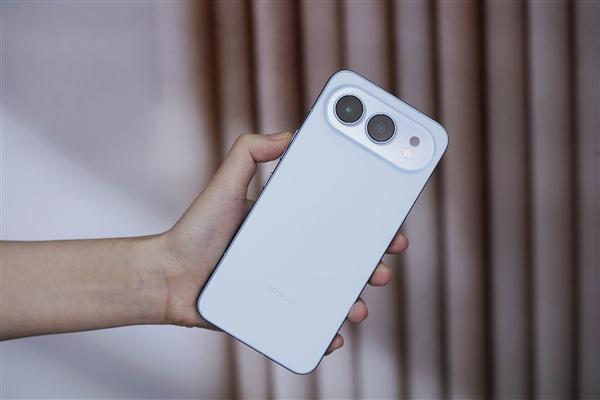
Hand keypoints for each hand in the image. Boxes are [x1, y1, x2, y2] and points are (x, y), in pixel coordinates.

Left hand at [159, 132, 408, 354]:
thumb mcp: (224, 184)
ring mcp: (286, 285)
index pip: (335, 219)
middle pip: (343, 258)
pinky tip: (332, 334)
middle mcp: (293, 253)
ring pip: (332, 293)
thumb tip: (288, 135)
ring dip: (354, 300)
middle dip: (371, 263)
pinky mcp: (274, 313)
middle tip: (382, 266)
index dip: (366, 221)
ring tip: (357, 305)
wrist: (168, 278)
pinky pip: (308, 324)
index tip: (388, 221)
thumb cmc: (195, 231)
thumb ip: (249, 152)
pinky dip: (325, 331)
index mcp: (288, 223)